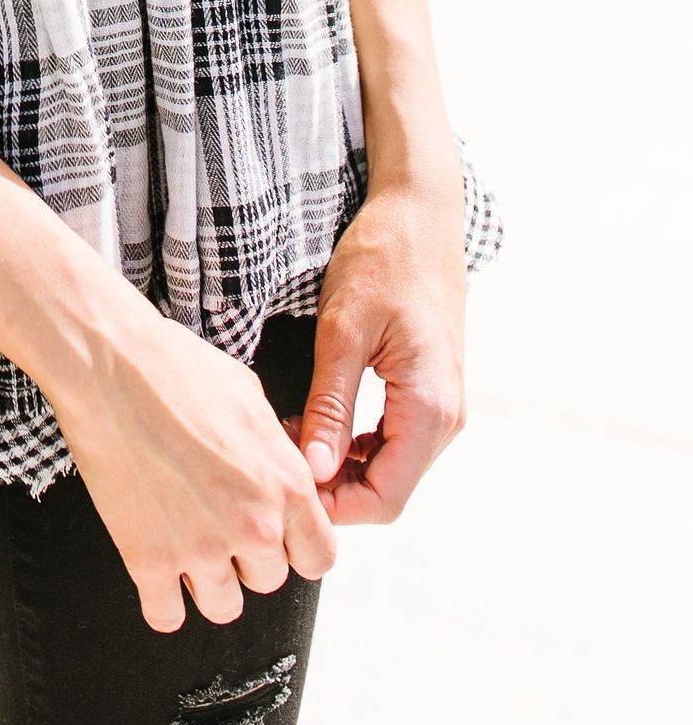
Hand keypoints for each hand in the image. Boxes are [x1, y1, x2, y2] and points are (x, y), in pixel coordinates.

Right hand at [50, 292, 336, 632]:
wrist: (108, 363)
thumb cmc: (175, 366)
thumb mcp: (250, 396)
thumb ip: (276, 451)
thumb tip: (280, 472)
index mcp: (285, 483)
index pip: (319, 556)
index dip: (297, 547)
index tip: (277, 536)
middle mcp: (252, 525)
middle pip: (269, 581)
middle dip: (247, 557)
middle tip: (217, 522)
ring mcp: (200, 548)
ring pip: (224, 607)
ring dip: (208, 581)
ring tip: (186, 543)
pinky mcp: (149, 559)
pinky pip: (167, 616)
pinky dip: (163, 601)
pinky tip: (157, 571)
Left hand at [296, 179, 466, 523]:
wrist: (419, 217)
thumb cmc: (381, 261)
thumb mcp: (343, 331)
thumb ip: (330, 406)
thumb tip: (313, 470)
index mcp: (429, 408)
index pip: (386, 498)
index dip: (334, 507)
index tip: (285, 485)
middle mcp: (446, 418)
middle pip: (389, 489)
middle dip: (332, 486)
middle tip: (278, 455)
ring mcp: (442, 406)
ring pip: (391, 467)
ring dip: (341, 464)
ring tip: (290, 433)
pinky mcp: (431, 391)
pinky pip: (395, 439)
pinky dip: (355, 442)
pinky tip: (315, 419)